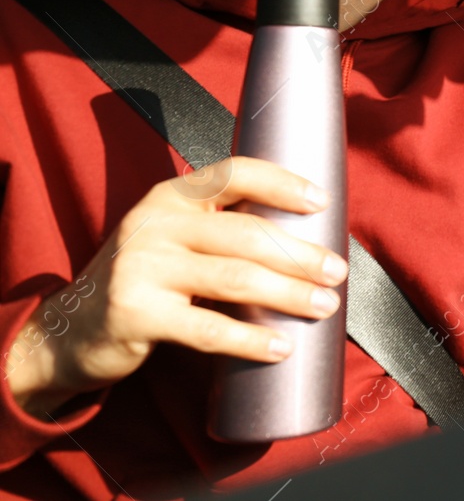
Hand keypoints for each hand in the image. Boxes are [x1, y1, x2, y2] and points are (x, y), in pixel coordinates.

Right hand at [4, 158, 347, 419]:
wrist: (70, 329)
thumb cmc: (146, 279)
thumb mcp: (173, 237)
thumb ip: (221, 226)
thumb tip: (307, 237)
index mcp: (171, 197)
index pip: (234, 174)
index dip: (282, 183)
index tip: (322, 202)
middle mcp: (155, 224)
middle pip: (246, 234)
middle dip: (300, 255)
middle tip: (337, 273)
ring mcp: (143, 268)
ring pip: (235, 279)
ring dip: (288, 294)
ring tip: (324, 306)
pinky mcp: (136, 314)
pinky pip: (208, 328)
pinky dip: (250, 340)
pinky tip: (281, 347)